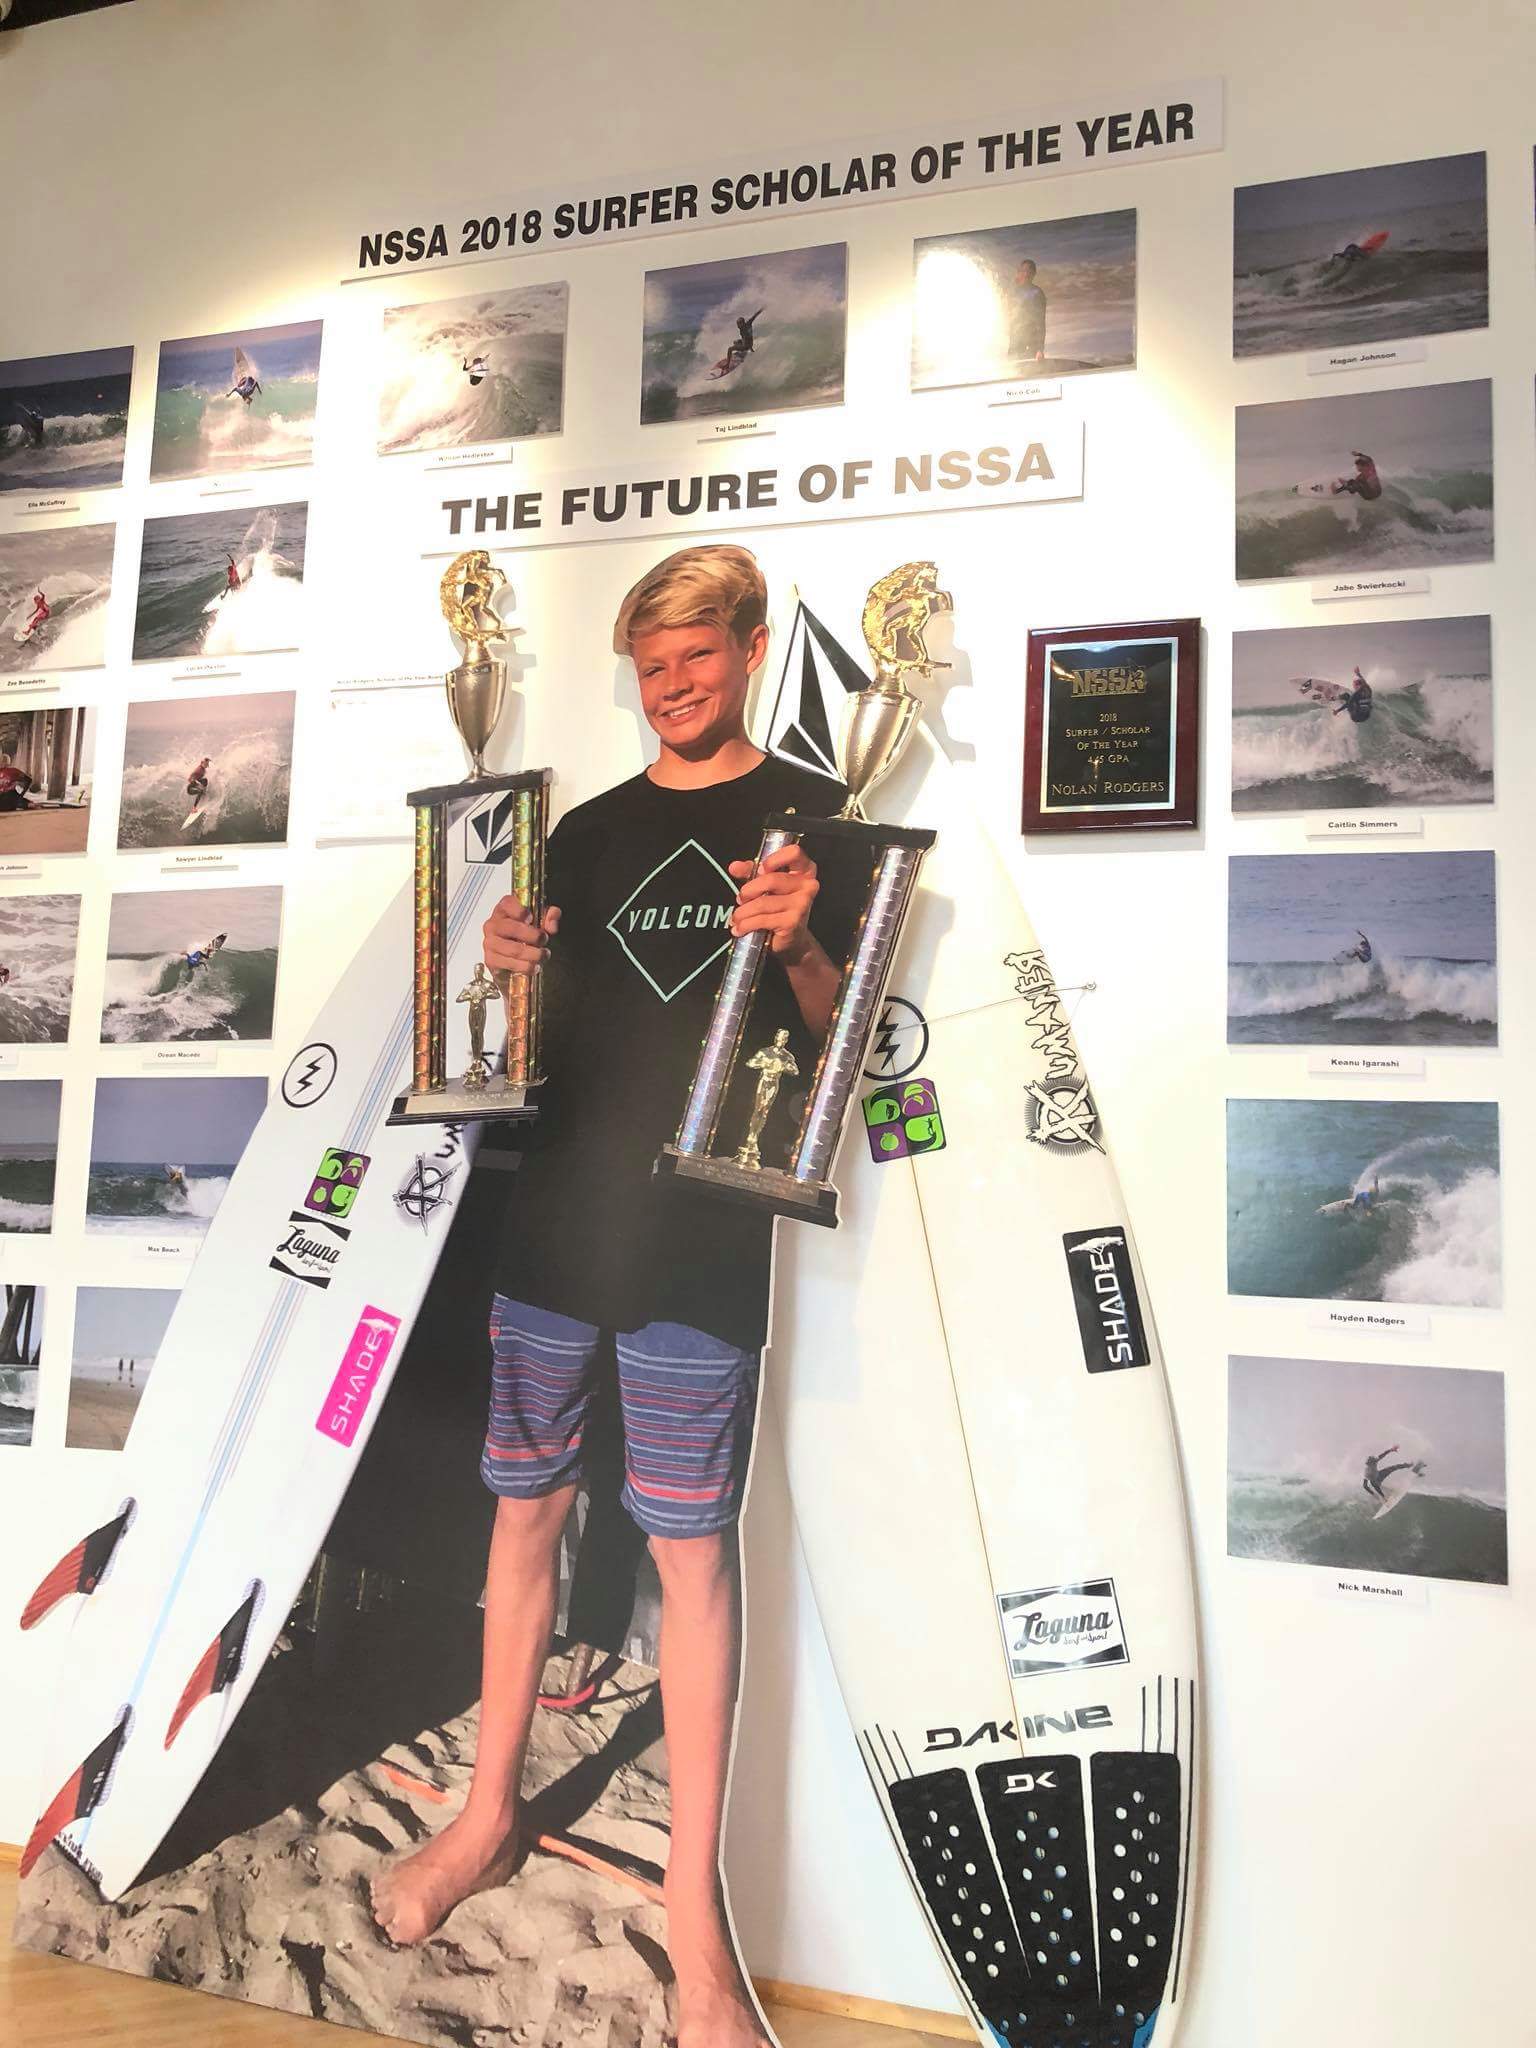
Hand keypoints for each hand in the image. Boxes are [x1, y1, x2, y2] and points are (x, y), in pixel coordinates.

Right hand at [483, 895, 559, 976]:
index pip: (507, 904)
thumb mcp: (541, 919)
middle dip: (533, 936)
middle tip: (544, 940)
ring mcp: (490, 942)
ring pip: (514, 949)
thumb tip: (552, 925)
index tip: (531, 918)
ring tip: (543, 955)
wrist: (514, 955)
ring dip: (533, 954)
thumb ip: (551, 916)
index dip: (520, 910)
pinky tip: (534, 966)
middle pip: (513, 928)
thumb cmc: (526, 933)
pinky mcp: (491, 960)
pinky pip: (509, 964)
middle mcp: (493, 924)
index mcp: (503, 910)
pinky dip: (525, 967)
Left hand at [727, 844, 818, 962]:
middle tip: (740, 899)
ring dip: (743, 912)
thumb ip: (750, 872)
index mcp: (804, 870)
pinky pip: (762, 919)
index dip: (774, 859)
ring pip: (762, 902)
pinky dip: (746, 924)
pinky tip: (740, 928)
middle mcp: (808, 885)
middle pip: (771, 879)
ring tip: (737, 918)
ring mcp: (803, 904)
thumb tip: (734, 867)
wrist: (791, 940)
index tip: (760, 869)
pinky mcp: (793, 922)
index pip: (794, 852)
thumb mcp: (765, 885)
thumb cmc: (779, 907)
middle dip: (748, 890)